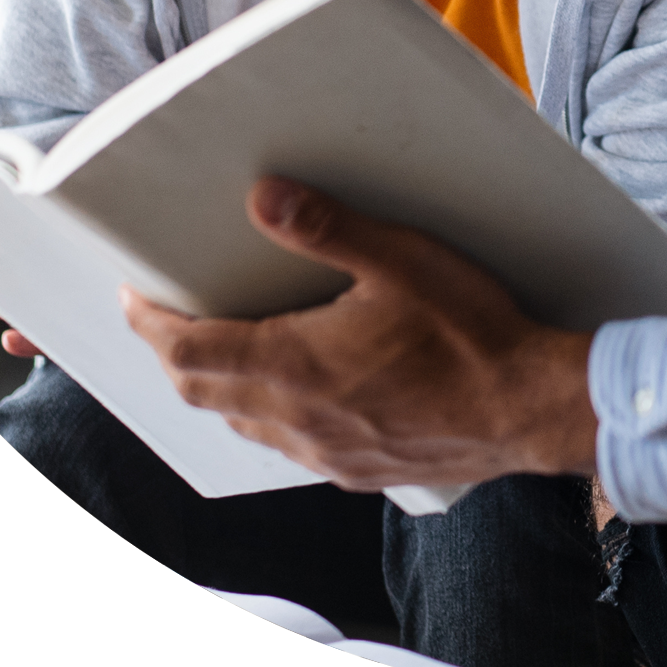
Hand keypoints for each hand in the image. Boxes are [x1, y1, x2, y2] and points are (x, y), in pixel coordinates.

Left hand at [122, 178, 598, 490]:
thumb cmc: (474, 333)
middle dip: (172, 354)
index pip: (190, 352)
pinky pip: (287, 445)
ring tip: (218, 348)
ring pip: (243, 423)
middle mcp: (300, 418)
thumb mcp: (404, 260)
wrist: (532, 407)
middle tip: (159, 320)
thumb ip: (330, 227)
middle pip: (203, 391)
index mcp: (297, 366)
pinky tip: (291, 394)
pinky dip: (265, 414)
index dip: (150, 325)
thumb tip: (264, 196)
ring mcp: (327, 452)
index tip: (133, 298)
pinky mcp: (358, 469)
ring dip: (217, 385)